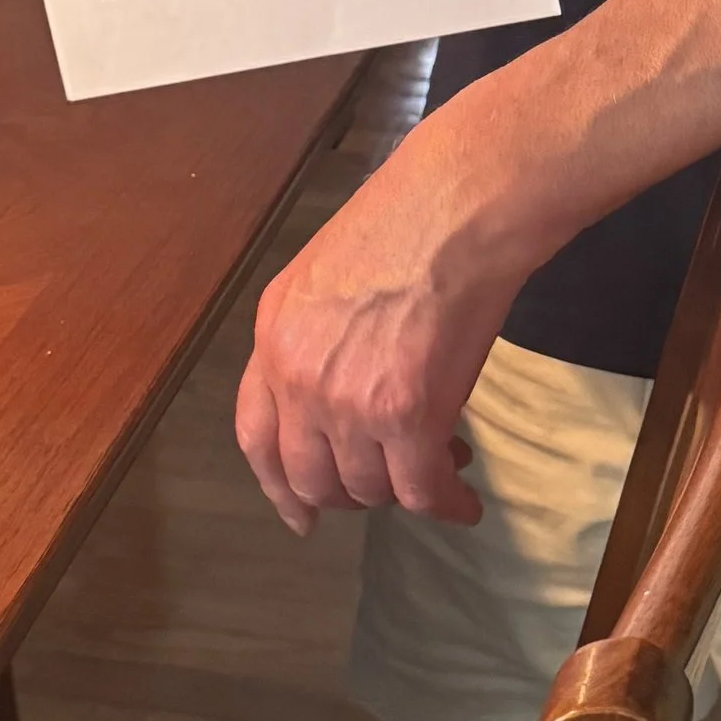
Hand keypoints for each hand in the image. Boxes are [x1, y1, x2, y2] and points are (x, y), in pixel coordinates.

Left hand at [234, 107, 531, 536]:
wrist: (458, 206)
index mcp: (273, 336)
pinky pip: (420, 489)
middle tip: (390, 484)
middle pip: (311, 476)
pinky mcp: (407, 414)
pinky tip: (464, 501)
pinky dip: (446, 503)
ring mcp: (348, 401)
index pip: (256, 437)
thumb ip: (314, 339)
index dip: (278, 486)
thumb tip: (339, 390)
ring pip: (369, 489)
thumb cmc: (408, 221)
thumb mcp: (324, 277)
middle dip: (352, 493)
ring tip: (443, 468)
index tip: (299, 514)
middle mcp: (298, 377)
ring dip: (405, 492)